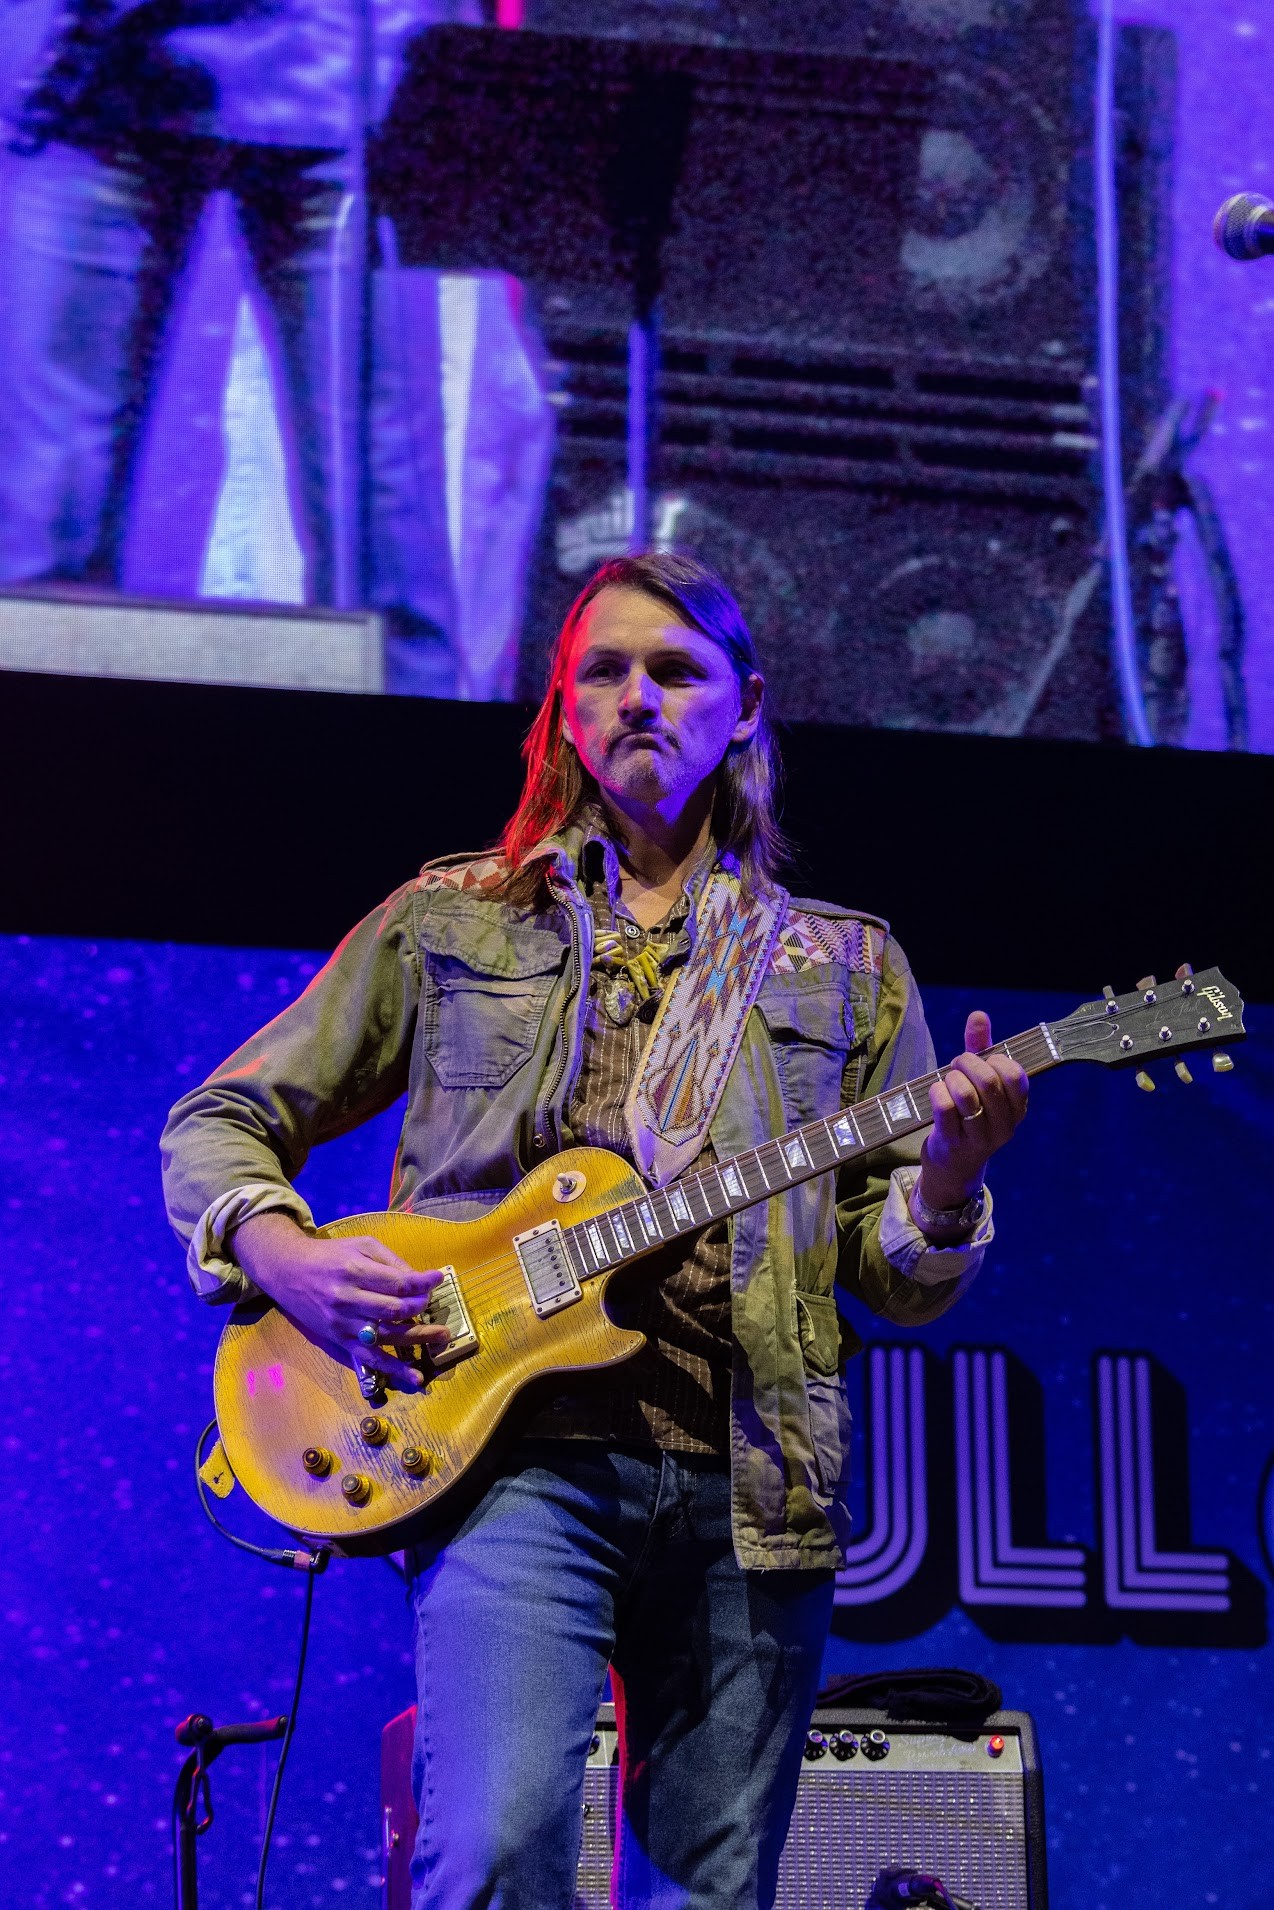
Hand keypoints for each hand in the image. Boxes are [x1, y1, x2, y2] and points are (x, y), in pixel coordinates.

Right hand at [232, 1212, 449, 1391]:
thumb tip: (419, 1280)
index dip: (423, 1283)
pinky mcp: (340, 1341)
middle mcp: (348, 1299)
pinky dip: (394, 1370)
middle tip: (436, 1307)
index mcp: (354, 1271)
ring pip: (386, 1336)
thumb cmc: (330, 1256)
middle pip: (393, 1311)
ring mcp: (343, 1324)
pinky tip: (415, 1377)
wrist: (288, 1272)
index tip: (439, 1278)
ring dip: (418, 1338)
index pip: (397, 1283)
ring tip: (441, 1338)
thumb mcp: (361, 1245)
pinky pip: (370, 1358)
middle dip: (421, 1310)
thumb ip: (391, 1261)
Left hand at [918, 1010, 1027, 1212]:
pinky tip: (936, 1093)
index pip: (1015, 1075)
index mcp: (1017, 1109)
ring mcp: (979, 1138)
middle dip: (967, 1063)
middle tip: (956, 1065)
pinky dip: (936, 1092)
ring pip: (965, 1094)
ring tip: (946, 1081)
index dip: (994, 1059)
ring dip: (950, 1079)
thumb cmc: (968, 1114)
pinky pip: (944, 1108)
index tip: (981, 1060)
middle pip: (988, 1081)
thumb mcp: (978, 1081)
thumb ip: (981, 1048)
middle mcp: (1004, 1126)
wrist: (953, 1165)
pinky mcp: (953, 1144)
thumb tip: (979, 1014)